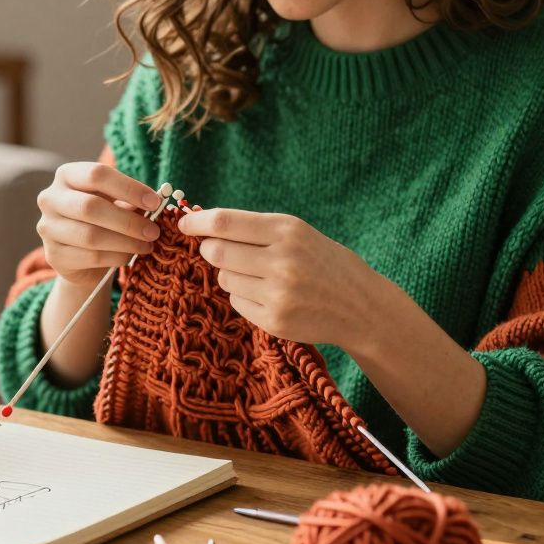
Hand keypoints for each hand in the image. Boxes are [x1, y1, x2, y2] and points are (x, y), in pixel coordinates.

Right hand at [35, 162, 162, 287]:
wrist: (81, 255)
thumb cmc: (102, 219)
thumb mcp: (115, 202)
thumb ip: (131, 200)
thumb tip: (155, 202)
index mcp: (67, 175)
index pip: (97, 174)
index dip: (129, 188)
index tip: (155, 202)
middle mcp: (50, 198)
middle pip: (91, 207)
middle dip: (128, 221)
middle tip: (153, 231)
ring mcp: (48, 228)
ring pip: (91, 236)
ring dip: (126, 242)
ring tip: (147, 245)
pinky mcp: (53, 255)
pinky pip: (90, 257)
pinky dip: (116, 257)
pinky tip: (129, 256)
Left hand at [176, 208, 385, 353]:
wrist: (360, 306)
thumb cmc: (323, 262)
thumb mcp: (297, 233)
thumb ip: (255, 229)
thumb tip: (204, 226)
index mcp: (287, 231)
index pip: (225, 223)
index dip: (197, 223)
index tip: (184, 224)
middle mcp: (282, 261)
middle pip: (216, 252)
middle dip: (210, 249)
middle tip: (219, 250)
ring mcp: (278, 294)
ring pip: (224, 279)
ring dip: (230, 274)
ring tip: (257, 275)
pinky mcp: (274, 320)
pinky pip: (237, 302)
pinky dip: (243, 296)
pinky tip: (268, 294)